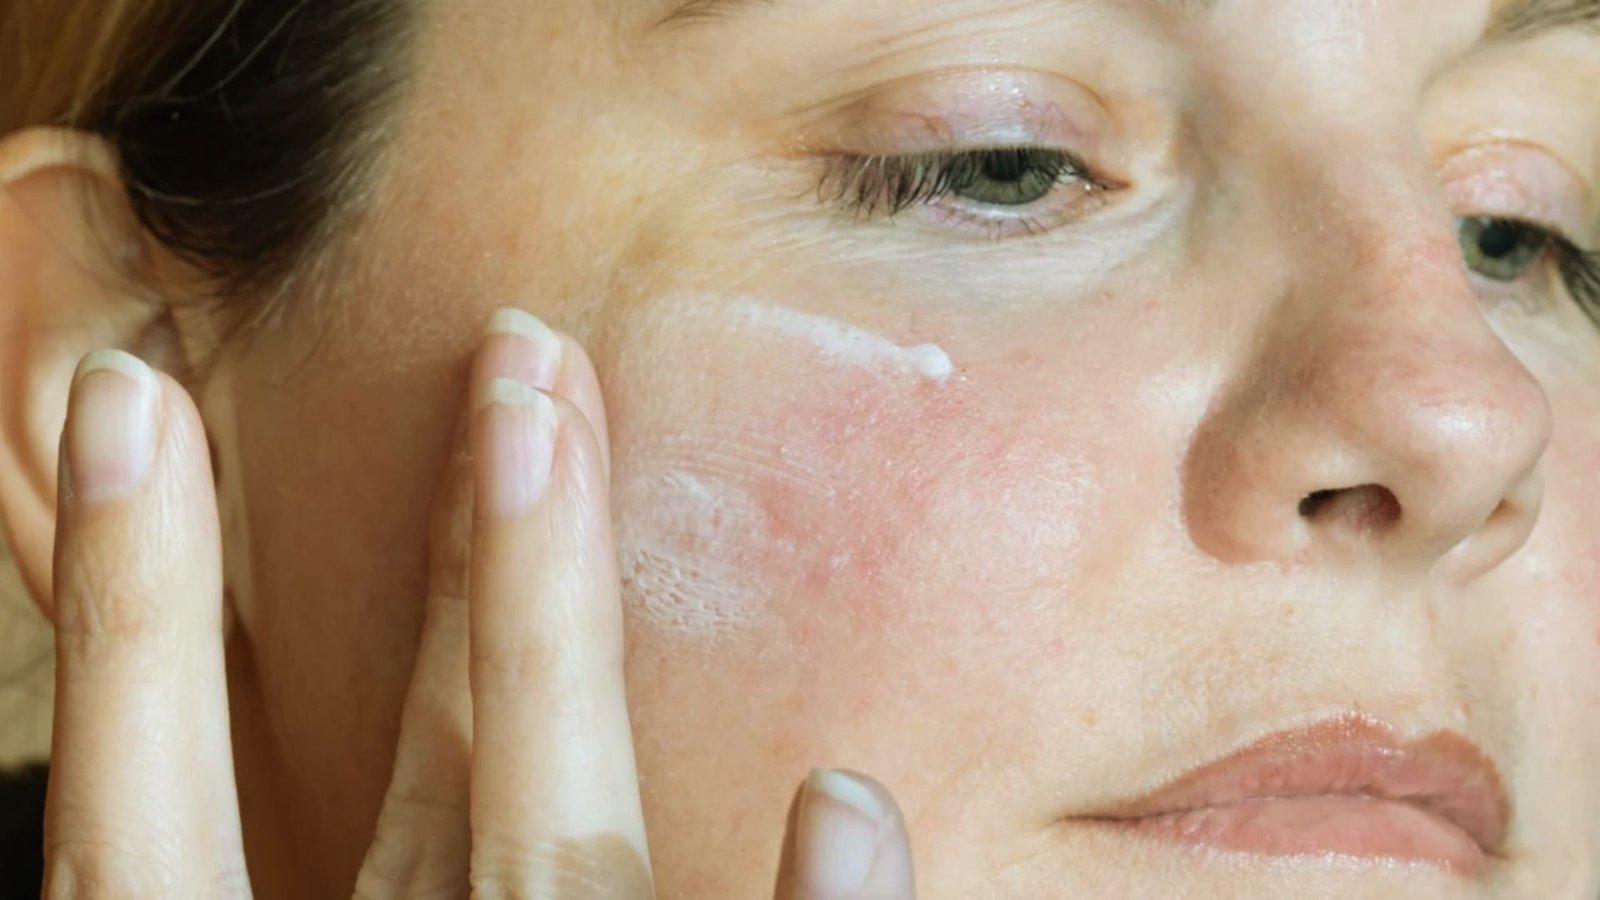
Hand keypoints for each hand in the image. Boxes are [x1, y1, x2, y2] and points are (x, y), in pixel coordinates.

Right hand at [41, 308, 915, 897]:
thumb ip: (227, 856)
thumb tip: (182, 731)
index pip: (136, 817)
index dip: (127, 606)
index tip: (132, 410)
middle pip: (420, 777)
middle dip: (462, 562)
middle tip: (515, 359)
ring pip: (555, 846)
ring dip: (548, 631)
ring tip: (557, 427)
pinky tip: (845, 800)